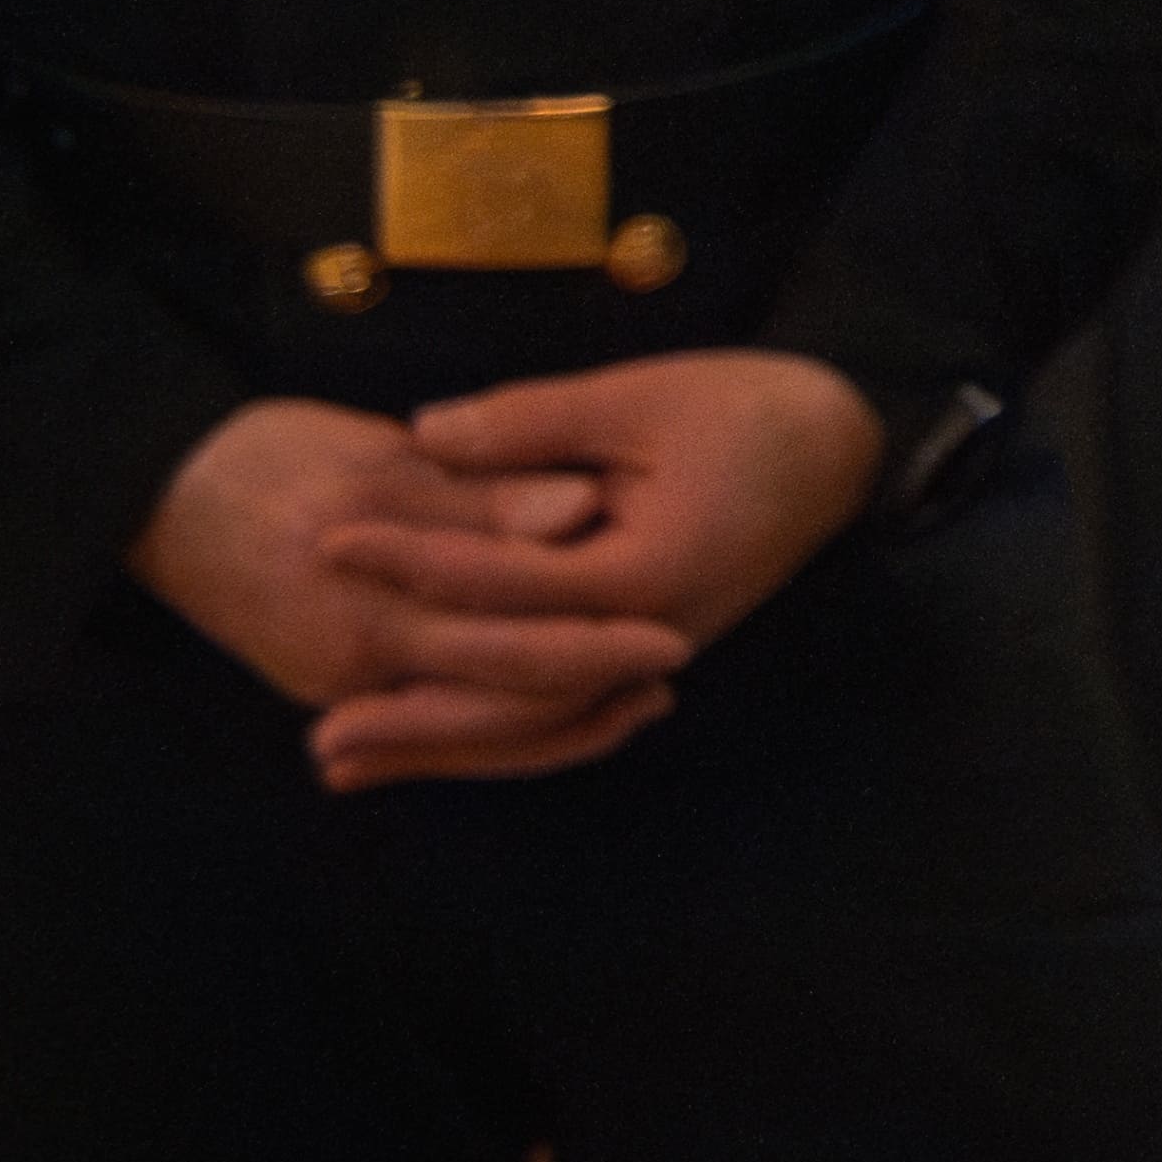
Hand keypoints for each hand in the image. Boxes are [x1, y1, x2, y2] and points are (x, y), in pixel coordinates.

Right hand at [133, 395, 671, 784]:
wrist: (157, 496)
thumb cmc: (267, 459)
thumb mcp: (375, 460)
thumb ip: (481, 494)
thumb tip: (581, 511)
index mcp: (375, 609)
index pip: (513, 645)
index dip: (598, 641)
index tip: (676, 628)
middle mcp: (358, 669)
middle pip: (501, 704)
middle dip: (589, 695)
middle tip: (669, 673)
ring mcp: (342, 687)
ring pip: (469, 728)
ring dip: (552, 724)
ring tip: (635, 702)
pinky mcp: (334, 683)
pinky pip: (432, 719)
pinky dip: (493, 720)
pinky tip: (552, 707)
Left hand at [307, 352, 890, 791]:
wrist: (842, 444)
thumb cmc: (748, 409)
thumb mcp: (639, 396)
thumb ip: (531, 423)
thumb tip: (423, 435)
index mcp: (650, 569)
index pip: (511, 583)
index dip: (416, 560)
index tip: (330, 544)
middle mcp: (653, 631)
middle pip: (519, 692)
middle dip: (416, 712)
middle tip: (319, 731)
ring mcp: (655, 651)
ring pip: (540, 720)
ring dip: (443, 745)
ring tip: (347, 764)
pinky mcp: (649, 650)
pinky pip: (562, 707)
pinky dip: (494, 730)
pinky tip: (432, 742)